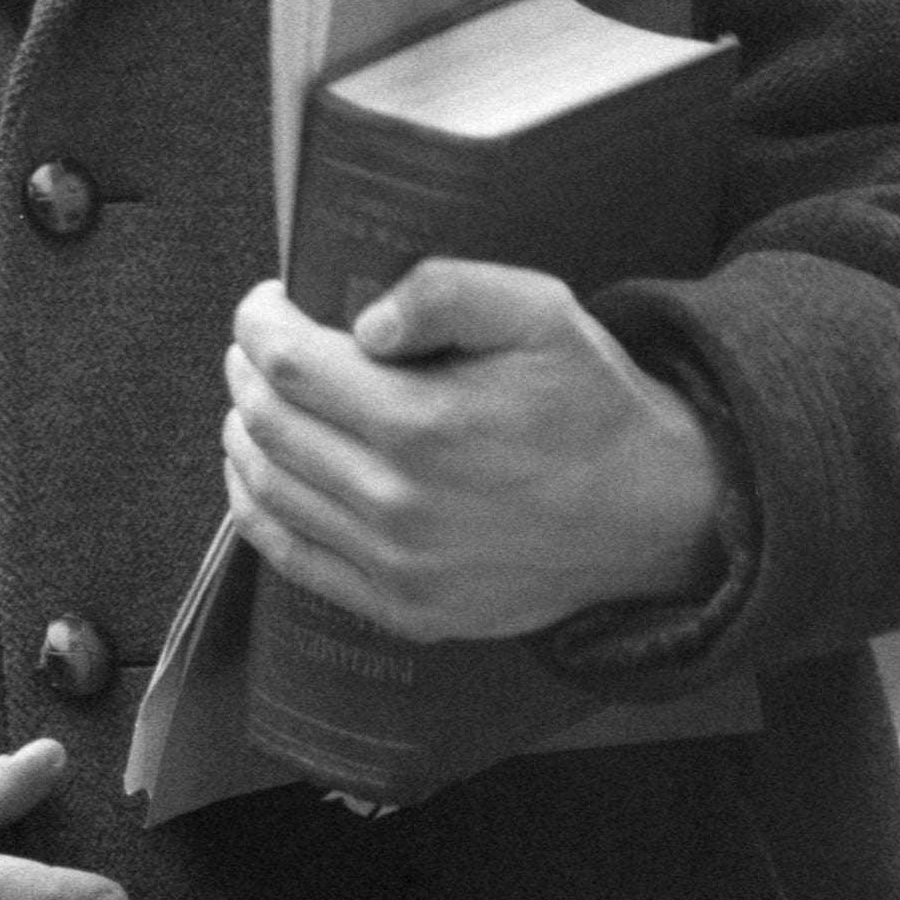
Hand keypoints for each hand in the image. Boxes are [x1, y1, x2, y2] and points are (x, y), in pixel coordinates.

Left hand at [223, 260, 724, 641]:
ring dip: (244, 431)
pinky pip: (294, 558)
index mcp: (424, 424)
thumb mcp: (538, 311)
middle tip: (258, 344)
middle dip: (246, 370)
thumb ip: (445, 291)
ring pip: (269, 488)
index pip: (287, 363)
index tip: (266, 302)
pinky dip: (256, 508)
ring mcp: (400, 566)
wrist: (655, 512)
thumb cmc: (590, 400)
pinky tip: (258, 470)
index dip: (258, 321)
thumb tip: (366, 321)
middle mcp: (401, 503)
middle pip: (268, 423)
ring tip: (256, 397)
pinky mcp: (407, 608)